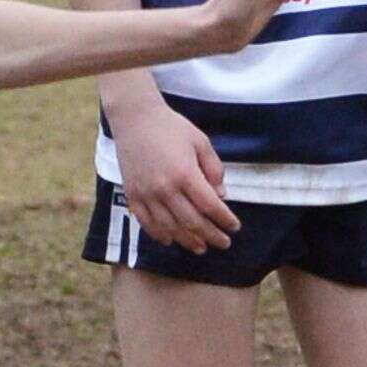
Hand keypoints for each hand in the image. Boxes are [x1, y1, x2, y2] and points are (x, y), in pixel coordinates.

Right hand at [111, 104, 238, 253]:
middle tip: (223, 243)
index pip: (210, 205)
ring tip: (200, 247)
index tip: (234, 227)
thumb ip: (214, 170)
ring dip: (187, 241)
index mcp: (185, 173)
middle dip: (211, 235)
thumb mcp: (201, 142)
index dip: (224, 219)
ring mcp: (146, 194)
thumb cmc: (171, 128)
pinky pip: (146, 223)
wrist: (135, 119)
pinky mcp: (132, 195)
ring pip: (169, 227)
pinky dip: (159, 234)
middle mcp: (165, 188)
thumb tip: (220, 196)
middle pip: (192, 222)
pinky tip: (170, 240)